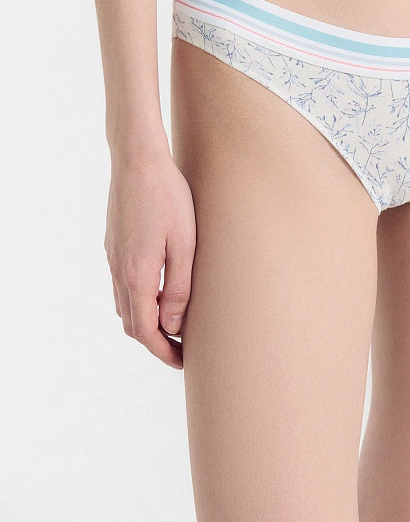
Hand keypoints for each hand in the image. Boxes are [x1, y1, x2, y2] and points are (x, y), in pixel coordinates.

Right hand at [104, 147, 195, 368]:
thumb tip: (174, 324)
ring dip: (146, 321)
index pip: (145, 331)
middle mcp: (119, 271)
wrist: (137, 160)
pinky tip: (159, 291)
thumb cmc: (168, 198)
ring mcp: (113, 257)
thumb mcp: (185, 244)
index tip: (183, 361)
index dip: (164, 351)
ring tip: (173, 323)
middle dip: (155, 340)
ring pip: (125, 305)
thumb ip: (179, 287)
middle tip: (182, 347)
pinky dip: (138, 300)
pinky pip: (122, 285)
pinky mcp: (113, 244)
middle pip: (131, 323)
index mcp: (137, 275)